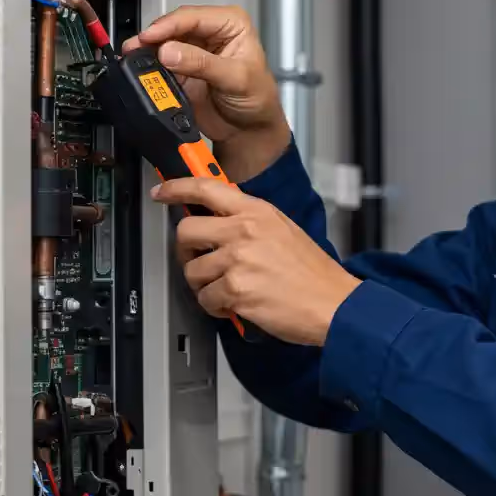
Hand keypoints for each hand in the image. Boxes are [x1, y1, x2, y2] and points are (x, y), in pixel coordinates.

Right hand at [123, 5, 289, 182]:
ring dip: (147, 49)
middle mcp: (210, 32)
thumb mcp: (235, 78)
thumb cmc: (257, 98)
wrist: (248, 130)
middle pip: (174, 26)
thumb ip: (202, 63)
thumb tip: (171, 51)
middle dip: (154, 36)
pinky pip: (159, 62)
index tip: (150, 36)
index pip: (194, 16)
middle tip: (136, 47)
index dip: (169, 25)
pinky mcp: (180, 68)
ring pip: (163, 42)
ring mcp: (193, 50)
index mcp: (231, 23)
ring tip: (133, 56)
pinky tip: (140, 69)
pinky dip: (148, 65)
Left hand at [152, 177, 361, 345]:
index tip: (162, 192)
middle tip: (198, 260)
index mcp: (257, 211)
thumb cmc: (314, 273)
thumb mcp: (283, 230)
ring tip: (227, 289)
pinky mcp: (236, 289)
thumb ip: (250, 221)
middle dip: (186, 251)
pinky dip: (217, 307)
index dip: (176, 188)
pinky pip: (205, 299)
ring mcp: (238, 259)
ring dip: (204, 285)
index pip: (206, 188)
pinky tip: (236, 305)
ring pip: (192, 271)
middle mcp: (244, 230)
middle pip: (186, 231)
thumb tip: (219, 221)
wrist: (333, 303)